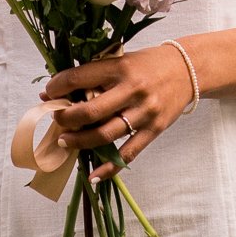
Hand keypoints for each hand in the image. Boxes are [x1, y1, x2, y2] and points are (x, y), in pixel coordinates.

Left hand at [42, 44, 197, 182]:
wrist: (188, 69)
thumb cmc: (149, 63)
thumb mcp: (122, 60)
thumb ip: (96, 74)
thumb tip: (59, 88)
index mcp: (120, 67)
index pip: (79, 78)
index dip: (58, 86)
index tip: (47, 93)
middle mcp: (132, 90)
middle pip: (90, 111)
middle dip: (66, 119)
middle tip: (56, 120)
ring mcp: (144, 112)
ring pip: (105, 135)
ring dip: (80, 141)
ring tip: (65, 142)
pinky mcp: (154, 129)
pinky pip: (128, 153)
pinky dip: (109, 168)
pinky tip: (93, 176)